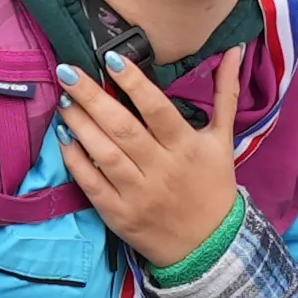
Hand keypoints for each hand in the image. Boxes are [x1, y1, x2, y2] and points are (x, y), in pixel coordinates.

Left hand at [55, 43, 248, 273]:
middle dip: (92, 97)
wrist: (211, 247)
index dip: (134, 83)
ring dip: (80, 125)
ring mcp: (138, 194)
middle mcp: (161, 169)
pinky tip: (64, 137)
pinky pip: (91, 184)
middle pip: (122, 128)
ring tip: (64, 100)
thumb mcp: (223, 140)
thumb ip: (225, 93)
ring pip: (103, 154)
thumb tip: (233, 50)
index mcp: (186, 147)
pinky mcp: (119, 215)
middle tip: (68, 72)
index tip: (110, 58)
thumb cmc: (214, 185)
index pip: (157, 109)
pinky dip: (75, 160)